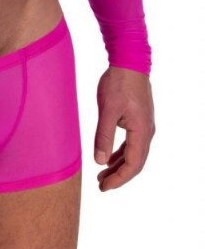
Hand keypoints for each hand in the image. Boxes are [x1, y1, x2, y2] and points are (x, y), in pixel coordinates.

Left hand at [94, 66, 155, 191]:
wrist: (129, 61)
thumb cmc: (118, 83)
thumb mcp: (107, 110)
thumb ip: (104, 136)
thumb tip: (100, 161)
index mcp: (141, 132)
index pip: (133, 165)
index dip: (119, 179)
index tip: (104, 187)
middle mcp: (147, 131)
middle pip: (135, 162)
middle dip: (118, 176)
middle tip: (101, 185)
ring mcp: (144, 125)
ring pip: (133, 153)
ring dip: (119, 165)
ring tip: (102, 174)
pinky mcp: (138, 119)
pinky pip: (132, 142)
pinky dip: (121, 152)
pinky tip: (109, 156)